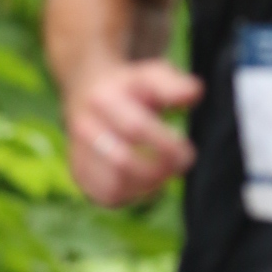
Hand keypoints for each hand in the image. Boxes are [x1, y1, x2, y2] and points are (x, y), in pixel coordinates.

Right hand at [64, 59, 202, 205]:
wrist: (87, 93)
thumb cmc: (129, 88)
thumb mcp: (150, 76)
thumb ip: (173, 84)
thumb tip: (194, 92)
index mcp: (102, 99)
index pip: (135, 128)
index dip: (165, 146)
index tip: (186, 151)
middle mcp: (84, 127)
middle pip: (121, 161)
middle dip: (158, 170)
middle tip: (179, 165)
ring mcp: (78, 153)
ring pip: (113, 185)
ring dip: (146, 186)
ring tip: (163, 173)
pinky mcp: (79, 174)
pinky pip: (108, 196)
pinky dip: (132, 195)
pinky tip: (145, 182)